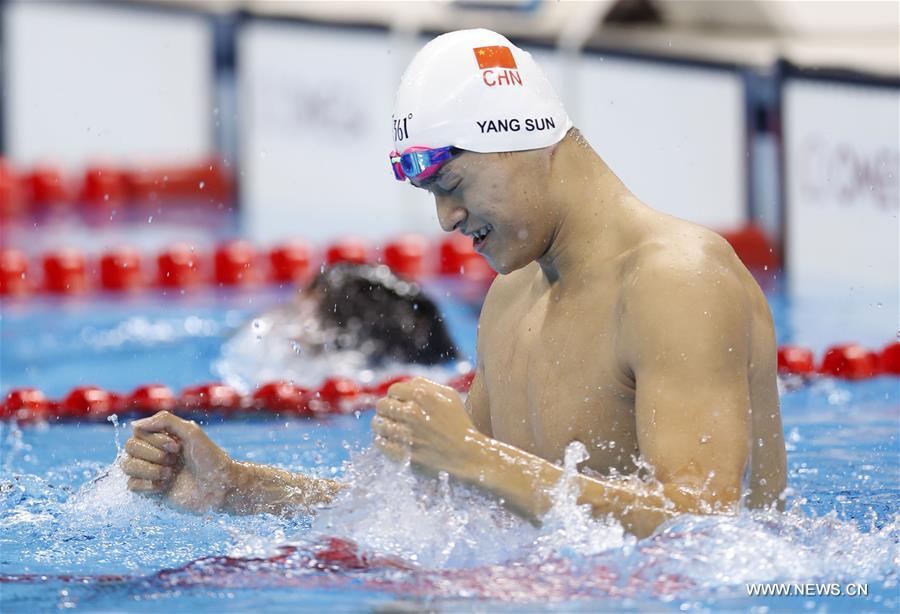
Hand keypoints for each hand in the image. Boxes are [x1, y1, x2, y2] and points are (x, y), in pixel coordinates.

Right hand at [122, 411, 236, 512]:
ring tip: (168, 474)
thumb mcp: (191, 432)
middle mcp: (154, 453)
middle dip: (153, 454)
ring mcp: (151, 472)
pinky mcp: (150, 491)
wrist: (219, 486)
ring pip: (127, 466)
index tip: (177, 446)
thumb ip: (165, 421)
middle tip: (174, 460)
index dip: (154, 439)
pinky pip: (131, 485)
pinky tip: (164, 487)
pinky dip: (147, 485)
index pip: (138, 431)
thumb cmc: (210, 458)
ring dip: (149, 469)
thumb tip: (134, 424)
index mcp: (163, 437)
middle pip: (130, 447)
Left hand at [372, 377, 483, 478]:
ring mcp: (405, 434)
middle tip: (394, 416)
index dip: (396, 396)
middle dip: (387, 409)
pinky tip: (393, 442)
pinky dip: (384, 441)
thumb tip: (408, 383)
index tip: (400, 403)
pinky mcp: (401, 453)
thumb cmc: (459, 424)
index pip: (393, 390)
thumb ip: (427, 385)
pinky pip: (379, 443)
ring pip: (377, 424)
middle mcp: (412, 412)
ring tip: (393, 429)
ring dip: (383, 425)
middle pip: (381, 405)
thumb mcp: (450, 397)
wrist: (467, 457)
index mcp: (422, 396)